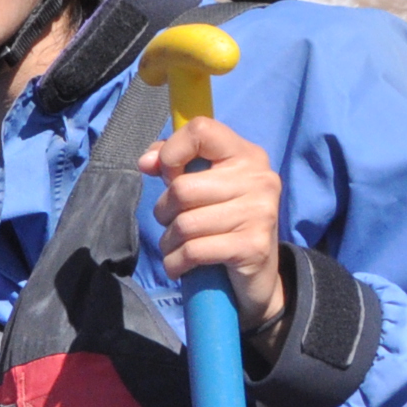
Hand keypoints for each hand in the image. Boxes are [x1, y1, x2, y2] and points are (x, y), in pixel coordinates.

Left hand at [142, 116, 287, 359]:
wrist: (257, 277)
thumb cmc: (221, 226)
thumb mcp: (202, 190)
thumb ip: (173, 167)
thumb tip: (146, 161)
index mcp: (246, 155)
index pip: (201, 130)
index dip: (172, 152)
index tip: (168, 175)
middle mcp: (259, 178)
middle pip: (181, 189)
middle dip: (165, 213)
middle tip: (177, 225)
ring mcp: (260, 212)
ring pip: (183, 224)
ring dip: (170, 243)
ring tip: (182, 247)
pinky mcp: (253, 246)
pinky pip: (192, 252)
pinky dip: (176, 263)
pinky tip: (184, 265)